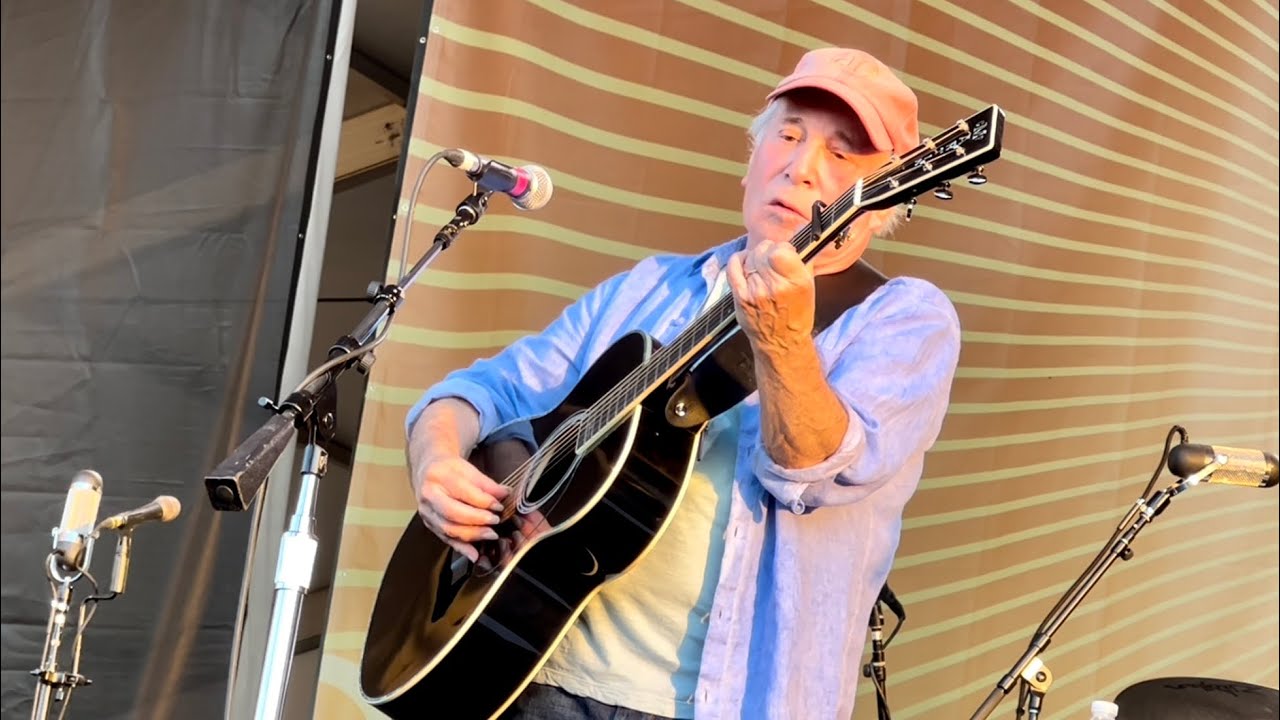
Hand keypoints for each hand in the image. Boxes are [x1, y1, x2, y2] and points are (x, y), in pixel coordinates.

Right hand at [412, 451, 511, 561]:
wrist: (428, 470)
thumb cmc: (449, 470)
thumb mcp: (469, 470)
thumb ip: (488, 484)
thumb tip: (505, 494)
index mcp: (439, 476)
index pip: (463, 492)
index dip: (484, 501)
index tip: (499, 506)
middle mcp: (429, 495)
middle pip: (452, 512)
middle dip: (477, 520)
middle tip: (495, 521)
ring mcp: (427, 512)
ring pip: (448, 528)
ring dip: (472, 535)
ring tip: (490, 534)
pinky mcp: (429, 524)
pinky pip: (445, 539)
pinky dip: (461, 548)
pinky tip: (474, 554)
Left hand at [726, 241, 815, 355]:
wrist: (780, 342)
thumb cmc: (797, 314)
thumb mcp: (808, 286)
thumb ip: (802, 259)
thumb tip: (796, 234)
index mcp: (796, 282)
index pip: (780, 250)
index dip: (782, 248)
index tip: (785, 254)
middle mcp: (775, 286)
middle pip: (763, 251)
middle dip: (769, 251)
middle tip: (773, 260)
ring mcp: (754, 291)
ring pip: (750, 257)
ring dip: (756, 257)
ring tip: (762, 266)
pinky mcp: (740, 296)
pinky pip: (733, 267)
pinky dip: (739, 260)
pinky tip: (745, 262)